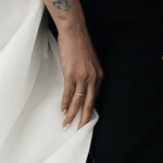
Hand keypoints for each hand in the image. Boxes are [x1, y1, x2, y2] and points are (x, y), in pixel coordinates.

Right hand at [55, 13, 102, 127]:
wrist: (74, 31)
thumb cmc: (79, 44)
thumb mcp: (89, 62)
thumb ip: (88, 75)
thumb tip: (81, 86)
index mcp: (99, 76)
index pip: (95, 98)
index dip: (89, 111)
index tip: (85, 120)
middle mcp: (93, 78)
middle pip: (89, 103)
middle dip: (84, 119)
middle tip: (80, 131)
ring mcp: (83, 76)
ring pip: (78, 101)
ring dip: (72, 115)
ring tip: (66, 125)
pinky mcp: (71, 74)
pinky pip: (69, 93)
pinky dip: (65, 103)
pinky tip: (63, 111)